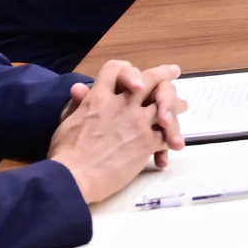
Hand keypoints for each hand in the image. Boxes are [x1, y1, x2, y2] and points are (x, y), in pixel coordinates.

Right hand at [49, 60, 179, 202]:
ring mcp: (137, 123)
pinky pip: (166, 135)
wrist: (73, 178)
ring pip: (166, 105)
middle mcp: (121, 105)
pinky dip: (170, 139)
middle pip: (150, 80)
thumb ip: (78, 105)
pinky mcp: (146, 143)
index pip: (116, 69)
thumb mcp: (67, 123)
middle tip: (173, 72)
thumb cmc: (64, 154)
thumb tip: (78, 88)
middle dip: (164, 74)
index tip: (139, 73)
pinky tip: (172, 144)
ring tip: (183, 106)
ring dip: (175, 106)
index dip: (129, 69)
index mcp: (98, 98)